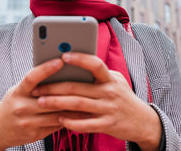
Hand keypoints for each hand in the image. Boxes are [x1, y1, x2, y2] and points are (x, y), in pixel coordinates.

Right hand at [0, 58, 80, 150]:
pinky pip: (56, 125)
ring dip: (74, 108)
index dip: (46, 69)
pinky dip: (69, 119)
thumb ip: (34, 83)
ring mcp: (28, 122)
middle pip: (49, 98)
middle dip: (68, 91)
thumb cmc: (11, 104)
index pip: (32, 78)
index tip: (60, 60)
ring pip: (56, 114)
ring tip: (88, 99)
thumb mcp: (17, 90)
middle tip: (84, 81)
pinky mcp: (35, 134)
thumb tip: (56, 69)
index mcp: (17, 92)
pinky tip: (80, 114)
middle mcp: (21, 107)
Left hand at [32, 52, 161, 150]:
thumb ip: (99, 74)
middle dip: (54, 87)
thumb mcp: (116, 81)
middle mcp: (109, 92)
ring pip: (78, 104)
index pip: (95, 64)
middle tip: (37, 88)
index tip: (62, 56)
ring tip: (41, 102)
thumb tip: (75, 64)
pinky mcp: (108, 125)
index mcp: (110, 78)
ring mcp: (108, 109)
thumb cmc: (123, 97)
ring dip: (57, 103)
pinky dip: (71, 122)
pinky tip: (60, 120)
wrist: (143, 121)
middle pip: (77, 87)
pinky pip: (86, 124)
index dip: (79, 59)